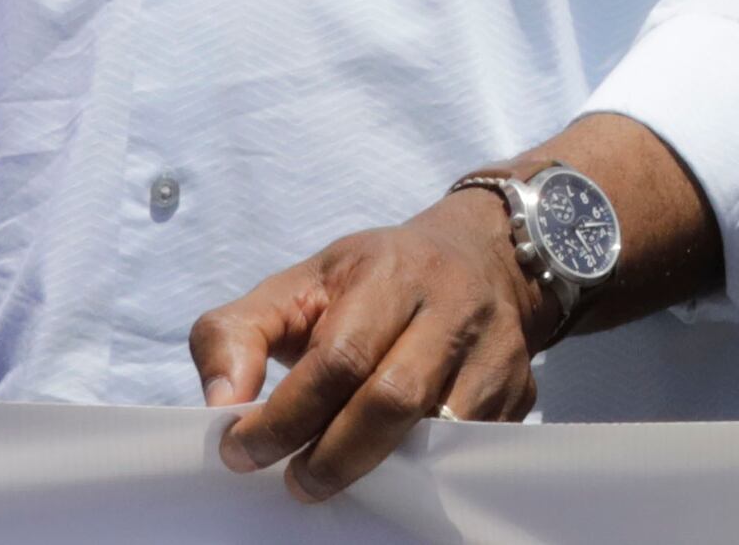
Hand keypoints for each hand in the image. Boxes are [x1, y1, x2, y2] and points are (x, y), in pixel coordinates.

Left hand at [190, 191, 541, 504]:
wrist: (485, 256)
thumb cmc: (374, 279)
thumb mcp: (298, 284)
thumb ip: (235, 334)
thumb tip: (220, 406)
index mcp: (392, 273)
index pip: (338, 356)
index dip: (286, 415)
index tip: (241, 450)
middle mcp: (452, 307)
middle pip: (393, 399)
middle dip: (333, 456)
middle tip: (294, 482)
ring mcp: (495, 351)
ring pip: (437, 432)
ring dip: (378, 468)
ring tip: (334, 475)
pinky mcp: (519, 390)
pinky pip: (470, 448)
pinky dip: (425, 471)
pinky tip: (388, 467)